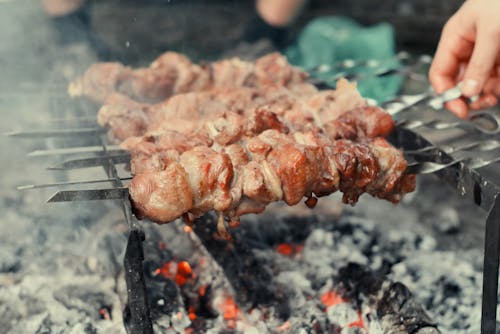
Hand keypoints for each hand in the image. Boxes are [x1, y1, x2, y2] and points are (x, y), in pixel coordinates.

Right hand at [429, 0, 499, 117]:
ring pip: (478, 84)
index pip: (439, 73)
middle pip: (457, 82)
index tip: (458, 108)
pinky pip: (494, 79)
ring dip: (483, 95)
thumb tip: (468, 91)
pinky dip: (496, 88)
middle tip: (475, 107)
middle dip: (465, 96)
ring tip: (490, 99)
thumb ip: (480, 63)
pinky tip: (498, 91)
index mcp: (454, 39)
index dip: (445, 93)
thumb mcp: (492, 33)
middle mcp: (467, 48)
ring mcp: (484, 54)